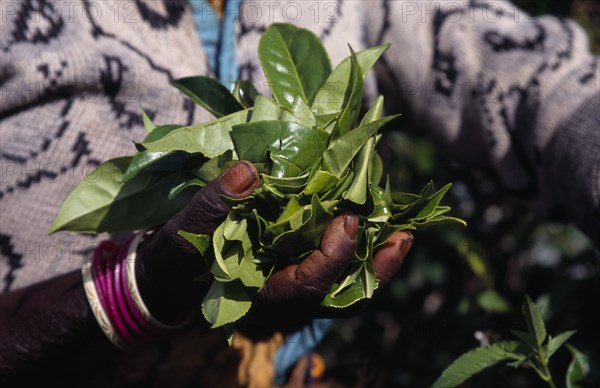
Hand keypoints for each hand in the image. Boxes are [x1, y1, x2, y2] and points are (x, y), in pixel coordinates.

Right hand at [135, 161, 412, 329]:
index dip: (331, 257)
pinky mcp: (296, 275)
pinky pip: (339, 273)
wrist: (170, 278)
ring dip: (375, 262)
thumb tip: (249, 171)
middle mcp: (284, 303)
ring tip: (403, 232)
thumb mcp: (181, 234)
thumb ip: (211, 205)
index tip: (347, 219)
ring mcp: (293, 292)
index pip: (305, 286)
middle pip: (339, 295)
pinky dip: (359, 252)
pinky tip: (372, 225)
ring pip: (345, 288)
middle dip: (374, 268)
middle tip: (404, 235)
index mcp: (259, 296)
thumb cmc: (175, 259)